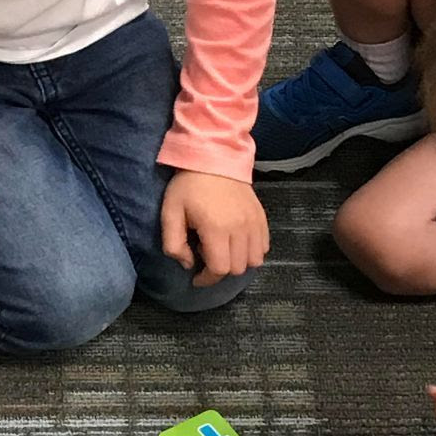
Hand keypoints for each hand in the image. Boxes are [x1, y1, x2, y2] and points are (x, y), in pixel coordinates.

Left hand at [161, 170, 268, 286]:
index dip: (207, 279)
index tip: (196, 277)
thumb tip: (188, 264)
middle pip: (237, 268)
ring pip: (254, 260)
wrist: (215, 156)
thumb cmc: (189, 185)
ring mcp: (254, 223)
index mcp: (216, 229)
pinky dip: (253, 251)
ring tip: (223, 249)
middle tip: (206, 254)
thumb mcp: (170, 212)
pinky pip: (265, 246)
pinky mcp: (261, 216)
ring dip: (239, 262)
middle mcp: (240, 228)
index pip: (219, 269)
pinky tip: (238, 242)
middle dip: (220, 270)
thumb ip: (173, 243)